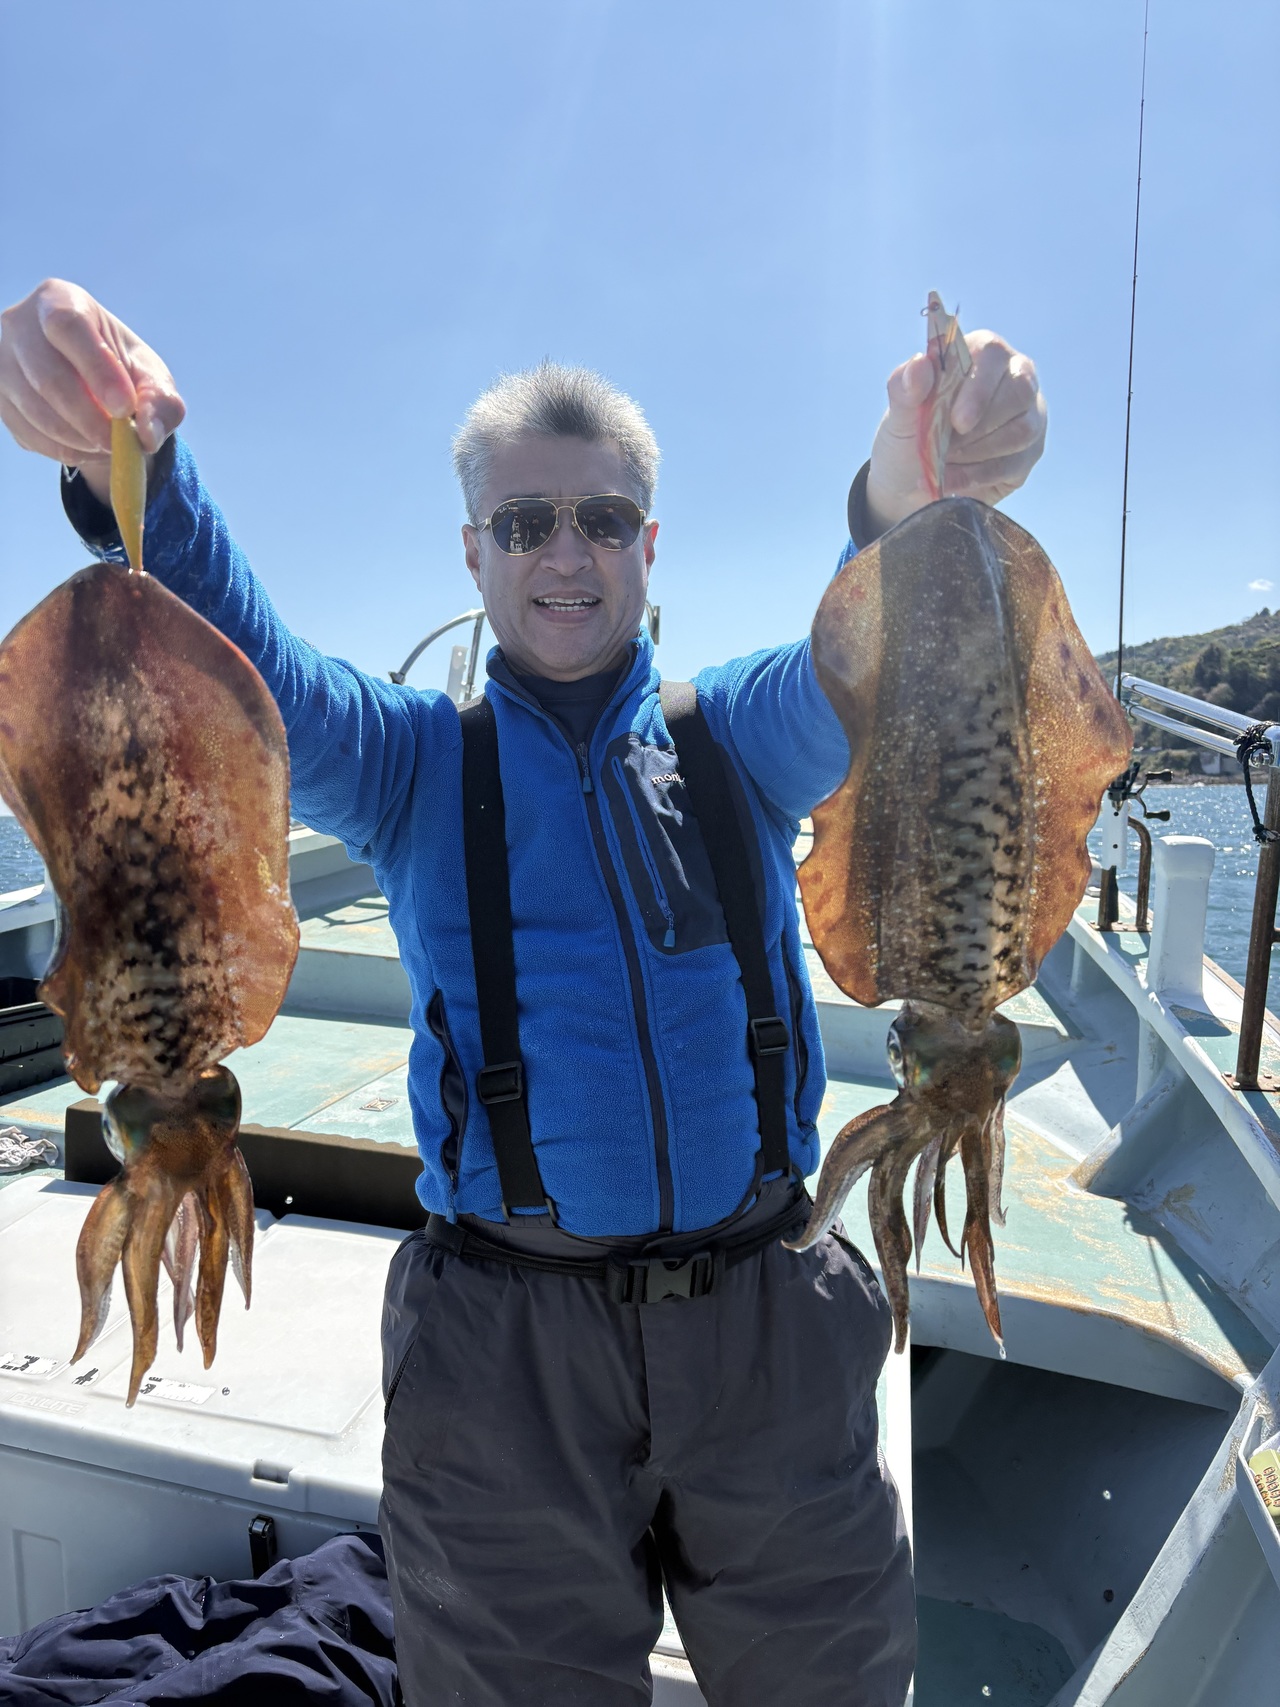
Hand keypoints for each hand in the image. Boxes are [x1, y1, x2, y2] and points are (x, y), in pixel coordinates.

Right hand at [0, 279, 184, 503]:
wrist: (94, 388)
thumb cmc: (124, 373)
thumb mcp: (153, 379)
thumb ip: (160, 402)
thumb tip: (147, 435)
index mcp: (60, 299)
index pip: (67, 326)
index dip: (96, 369)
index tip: (124, 408)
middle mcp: (19, 324)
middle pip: (47, 376)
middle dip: (89, 419)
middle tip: (120, 442)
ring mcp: (1, 361)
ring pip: (34, 410)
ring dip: (77, 439)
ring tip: (108, 445)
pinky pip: (28, 433)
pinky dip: (63, 450)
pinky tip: (86, 447)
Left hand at [864, 329, 1046, 535]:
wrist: (910, 485)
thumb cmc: (908, 438)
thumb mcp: (898, 416)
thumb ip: (904, 388)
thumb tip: (919, 363)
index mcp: (979, 354)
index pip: (991, 353)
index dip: (978, 386)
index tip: (956, 421)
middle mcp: (1013, 377)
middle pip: (1020, 390)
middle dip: (981, 425)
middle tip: (947, 448)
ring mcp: (1028, 414)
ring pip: (1023, 429)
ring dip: (978, 452)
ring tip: (944, 463)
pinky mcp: (1029, 451)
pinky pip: (1015, 462)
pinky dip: (978, 475)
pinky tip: (951, 481)